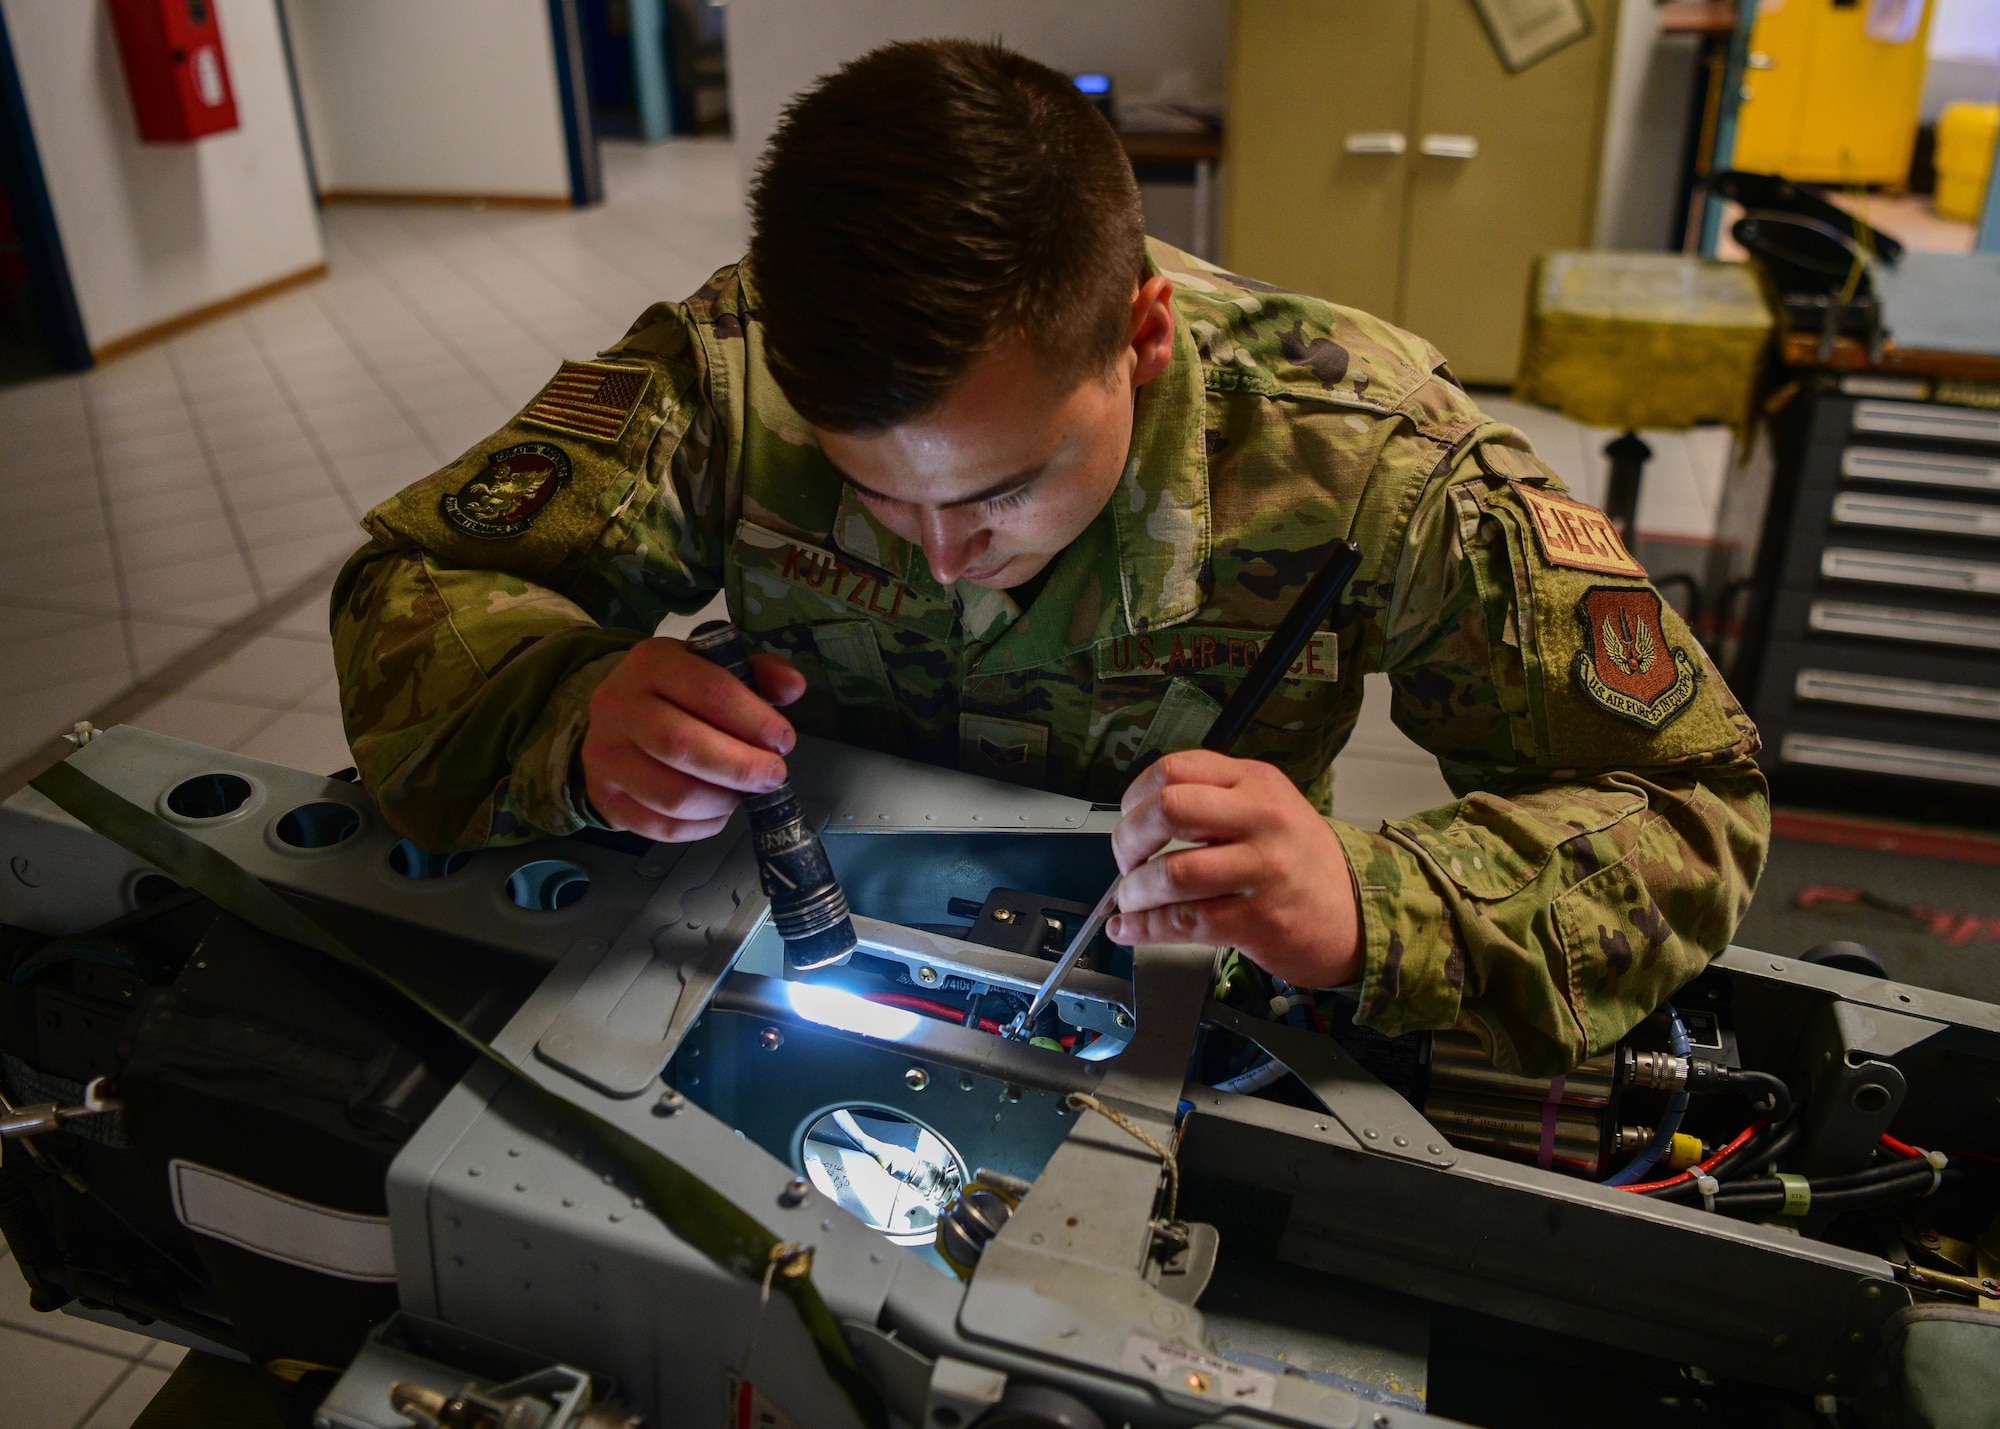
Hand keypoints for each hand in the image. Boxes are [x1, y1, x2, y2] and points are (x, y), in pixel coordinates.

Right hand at [581, 636, 806, 841]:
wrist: (618, 717)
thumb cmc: (678, 692)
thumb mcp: (717, 668)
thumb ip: (760, 673)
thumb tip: (792, 686)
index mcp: (652, 663)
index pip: (709, 690)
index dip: (754, 720)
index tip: (783, 740)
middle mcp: (618, 705)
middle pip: (683, 745)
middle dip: (741, 767)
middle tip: (773, 775)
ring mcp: (604, 754)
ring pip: (672, 795)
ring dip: (722, 801)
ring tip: (742, 792)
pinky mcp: (604, 797)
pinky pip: (659, 827)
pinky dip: (700, 827)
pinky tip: (719, 812)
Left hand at [1107, 750, 1362, 987]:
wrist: (1359, 914)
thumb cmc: (1301, 862)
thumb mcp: (1267, 809)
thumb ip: (1212, 803)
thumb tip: (1137, 827)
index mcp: (1255, 781)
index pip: (1174, 769)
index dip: (1135, 798)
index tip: (1129, 820)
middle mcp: (1262, 817)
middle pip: (1169, 810)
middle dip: (1128, 841)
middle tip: (1126, 863)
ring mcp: (1265, 869)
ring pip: (1174, 873)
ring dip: (1135, 893)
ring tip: (1131, 902)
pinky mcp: (1261, 919)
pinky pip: (1187, 922)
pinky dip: (1145, 929)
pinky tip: (1130, 931)